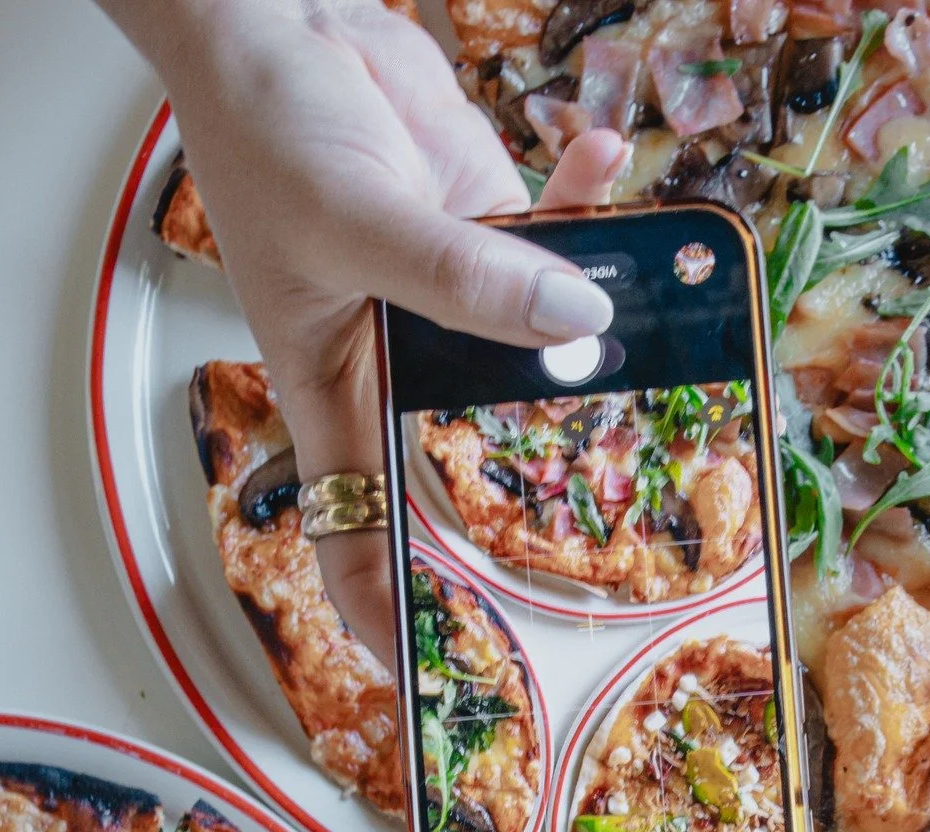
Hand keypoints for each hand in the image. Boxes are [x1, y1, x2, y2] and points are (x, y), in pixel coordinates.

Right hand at [98, 0, 629, 662]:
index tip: (416, 668)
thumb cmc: (263, 129)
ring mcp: (450, 298)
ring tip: (665, 333)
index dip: (376, 608)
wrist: (278, 20)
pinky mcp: (486, 229)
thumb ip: (471, 277)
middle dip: (531, 493)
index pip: (351, 529)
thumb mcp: (358, 220)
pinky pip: (557, 241)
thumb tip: (576, 316)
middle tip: (613, 533)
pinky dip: (591, 209)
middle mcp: (396, 357)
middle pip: (466, 457)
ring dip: (597, 338)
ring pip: (536, 350)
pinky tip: (610, 172)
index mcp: (334, 387)